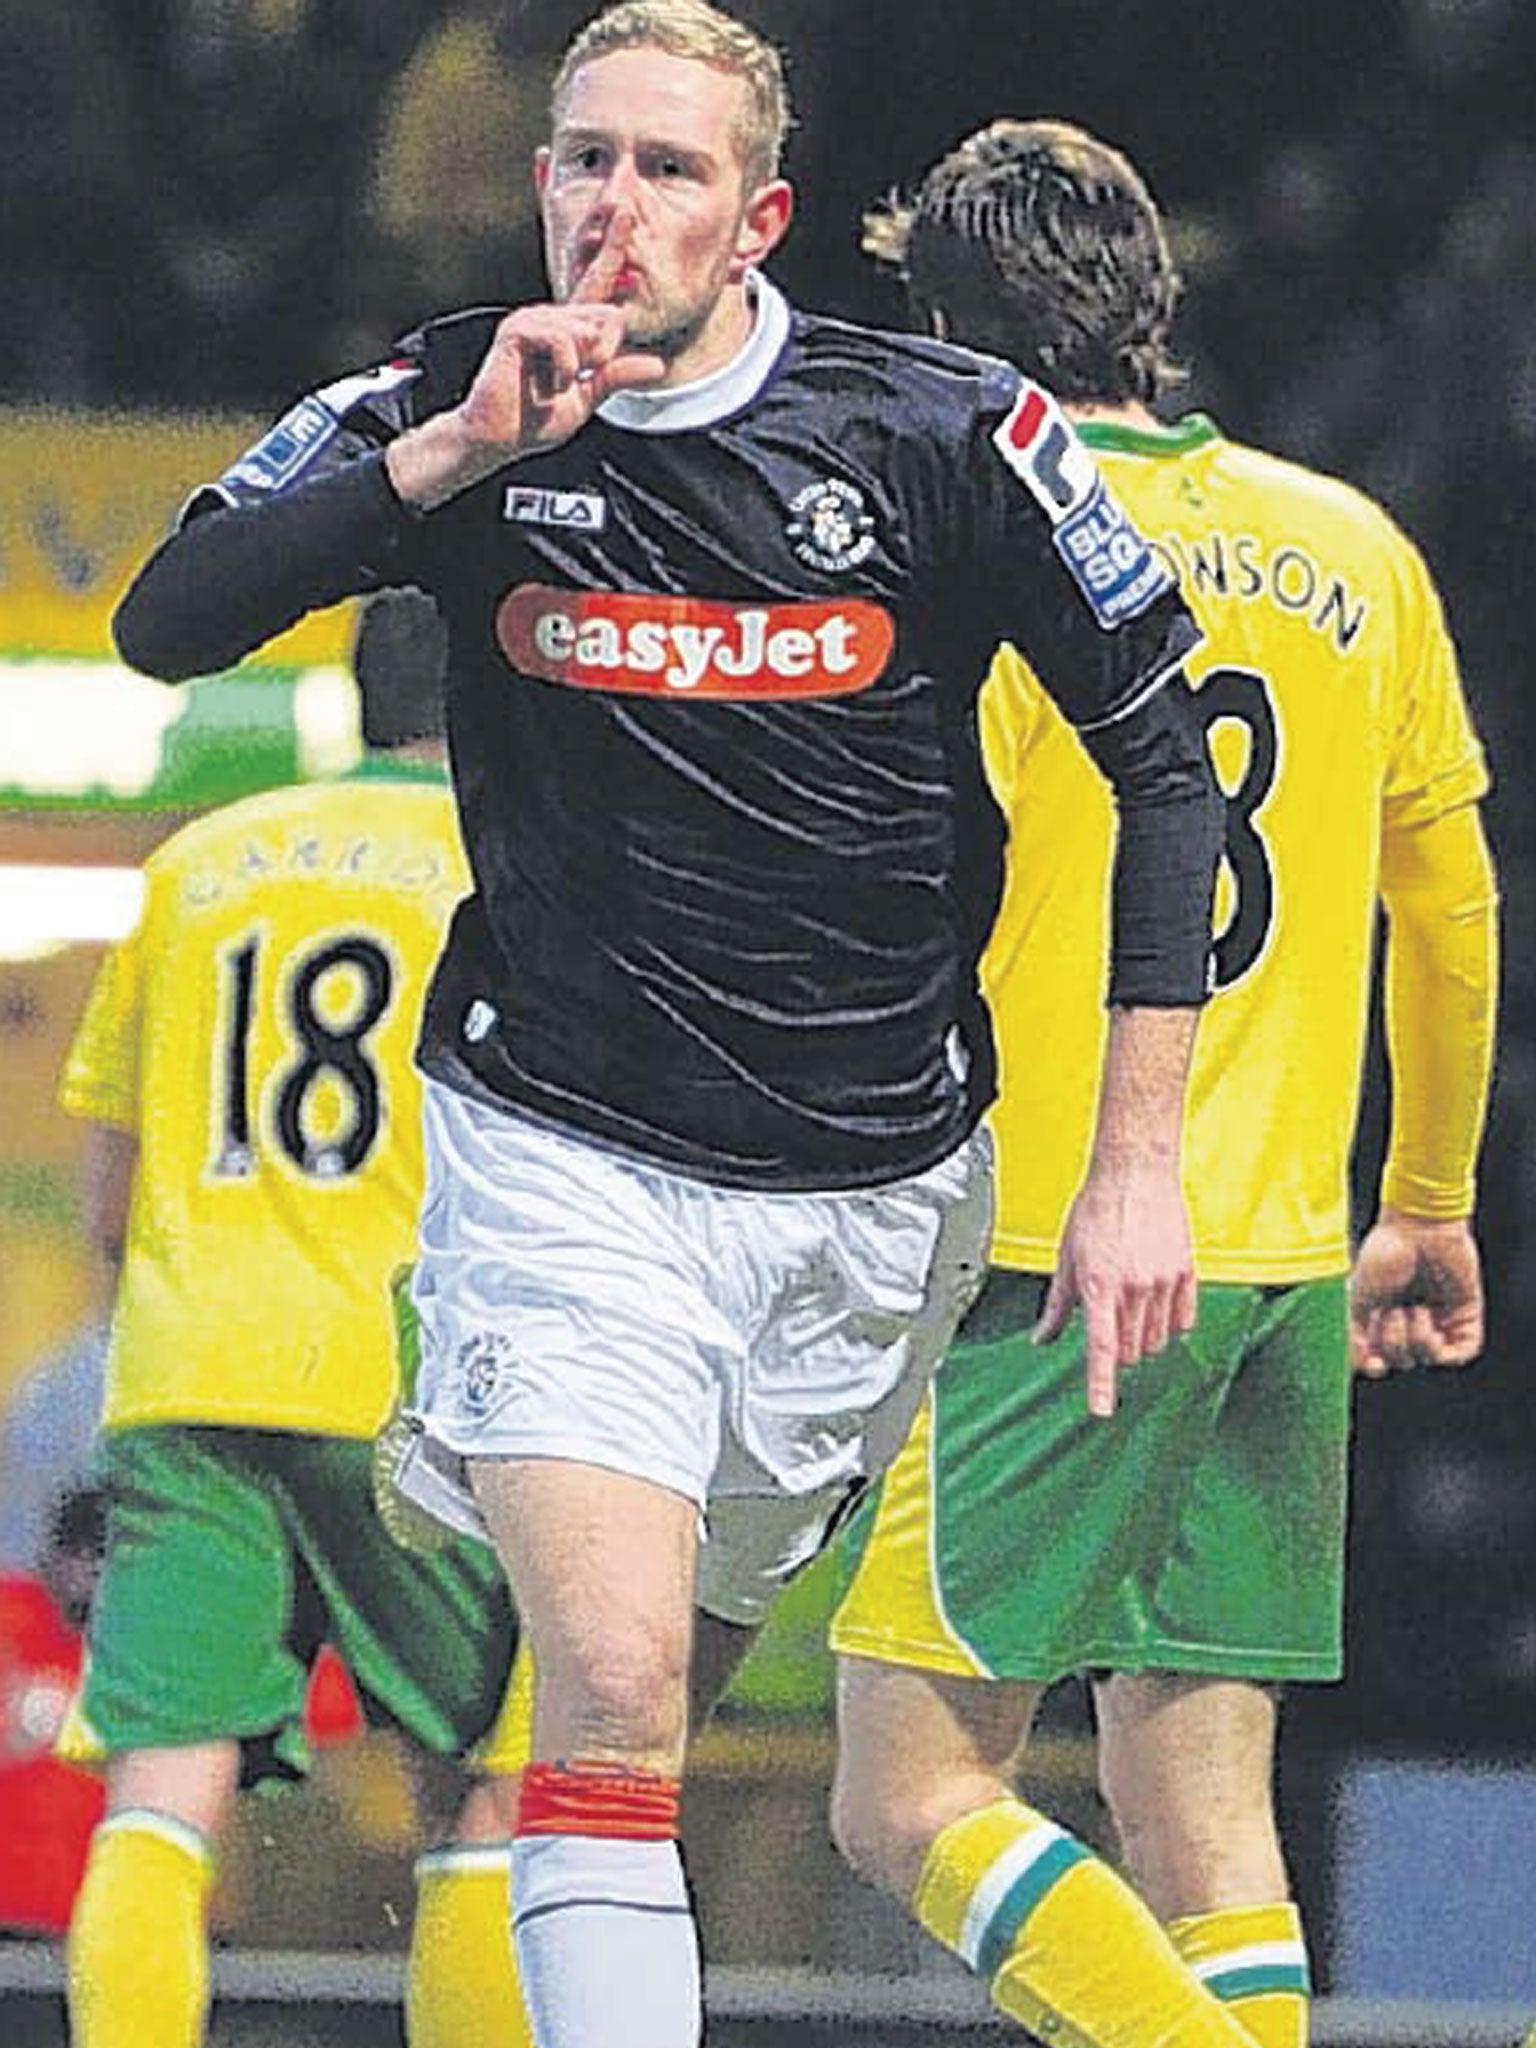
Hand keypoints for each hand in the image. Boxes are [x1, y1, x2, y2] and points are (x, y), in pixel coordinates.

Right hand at [387, 212, 666, 508]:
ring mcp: (533, 319)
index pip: (596, 283)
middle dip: (603, 356)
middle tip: (573, 380)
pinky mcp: (518, 330)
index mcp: (568, 329)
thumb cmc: (532, 418)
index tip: (627, 212)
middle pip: (609, 317)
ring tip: (553, 384)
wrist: (495, 437)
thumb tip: (657, 364)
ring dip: (579, 369)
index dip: (612, 247)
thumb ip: (617, 377)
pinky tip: (545, 385)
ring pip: (588, 331)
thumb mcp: (587, 398)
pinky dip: (562, 372)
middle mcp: (551, 316)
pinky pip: (564, 343)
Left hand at [1034, 1164, 1197, 1418]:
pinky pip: (1184, 1322)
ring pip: (1156, 1341)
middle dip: (1116, 1350)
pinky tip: (1156, 1303)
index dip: (1100, 1384)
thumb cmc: (1097, 1209)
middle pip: (1129, 1351)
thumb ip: (1058, 1305)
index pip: (1101, 1347)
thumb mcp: (1067, 1257)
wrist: (1135, 1173)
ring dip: (1141, 1338)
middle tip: (1108, 1322)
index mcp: (1099, 1285)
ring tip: (1130, 1305)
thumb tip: (1042, 1339)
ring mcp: (1164, 1282)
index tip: (1101, 1411)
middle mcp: (1134, 1288)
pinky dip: (1170, 1324)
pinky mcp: (1187, 1274)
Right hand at [1349, 1207, 1483, 1376]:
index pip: (1378, 1356)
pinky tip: (1433, 1328)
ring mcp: (1440, 1320)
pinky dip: (1445, 1351)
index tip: (1375, 1365)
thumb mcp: (1357, 1298)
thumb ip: (1354, 1334)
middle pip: (1403, 1360)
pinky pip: (1461, 1353)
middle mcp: (1411, 1321)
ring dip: (1418, 1339)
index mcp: (1382, 1316)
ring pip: (1429, 1358)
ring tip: (1416, 1309)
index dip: (1375, 1365)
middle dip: (1394, 1341)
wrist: (1419, 1227)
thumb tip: (1364, 1367)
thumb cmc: (1384, 1254)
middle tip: (1394, 1311)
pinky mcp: (1466, 1316)